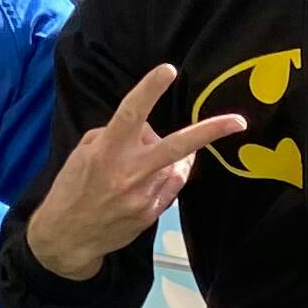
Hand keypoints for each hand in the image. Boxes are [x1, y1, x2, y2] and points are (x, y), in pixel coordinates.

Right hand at [23, 62, 251, 281]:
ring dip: (169, 155)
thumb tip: (145, 130)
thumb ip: (114, 135)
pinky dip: (169, 173)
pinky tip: (156, 174)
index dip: (150, 90)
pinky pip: (173, 184)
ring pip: (176, 163)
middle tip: (239, 122)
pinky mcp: (152, 213)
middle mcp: (128, 172)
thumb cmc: (72, 187)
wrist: (67, 237)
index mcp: (106, 151)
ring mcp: (143, 195)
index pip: (131, 113)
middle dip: (209, 131)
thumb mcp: (84, 153)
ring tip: (144, 161)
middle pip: (176, 146)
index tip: (169, 70)